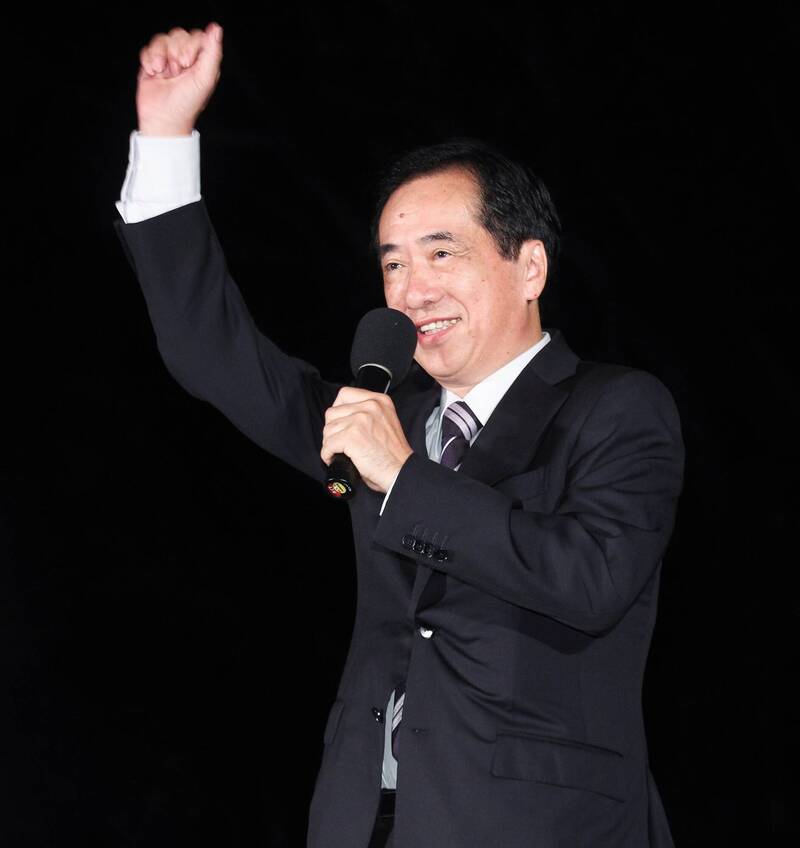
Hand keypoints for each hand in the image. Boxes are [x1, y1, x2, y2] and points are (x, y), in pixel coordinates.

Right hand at [136, 22, 223, 136]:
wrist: (162, 119)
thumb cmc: (186, 104)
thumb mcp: (204, 79)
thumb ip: (213, 53)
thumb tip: (216, 29)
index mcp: (202, 64)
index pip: (197, 37)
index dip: (190, 45)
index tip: (187, 64)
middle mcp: (186, 61)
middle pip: (179, 35)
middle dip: (174, 51)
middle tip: (176, 72)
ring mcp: (169, 62)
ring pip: (162, 40)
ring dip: (160, 55)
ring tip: (162, 72)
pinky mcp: (153, 64)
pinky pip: (148, 48)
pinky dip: (149, 59)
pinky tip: (153, 73)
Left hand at [321, 388, 413, 492]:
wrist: (402, 471)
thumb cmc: (394, 455)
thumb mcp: (386, 422)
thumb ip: (368, 414)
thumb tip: (344, 418)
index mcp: (380, 401)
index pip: (345, 394)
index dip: (338, 410)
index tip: (339, 422)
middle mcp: (370, 406)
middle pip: (333, 412)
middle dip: (332, 430)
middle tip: (338, 442)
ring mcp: (360, 420)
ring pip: (328, 429)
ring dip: (329, 443)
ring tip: (338, 452)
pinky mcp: (351, 436)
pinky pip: (328, 444)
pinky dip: (327, 454)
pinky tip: (335, 459)